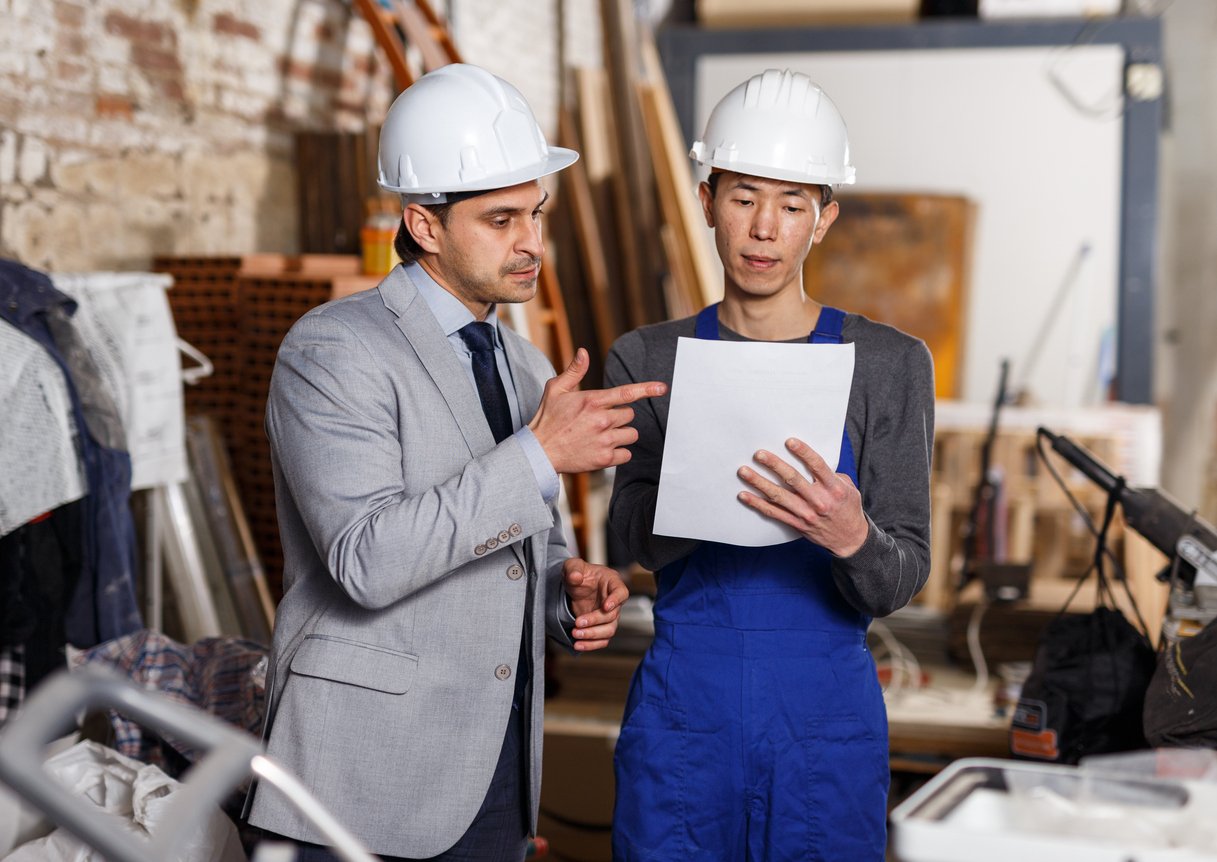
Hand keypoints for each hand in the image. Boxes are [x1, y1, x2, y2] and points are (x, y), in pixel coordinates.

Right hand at [529, 348, 665, 473]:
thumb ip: (574, 371)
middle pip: (629, 415)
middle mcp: (602, 420)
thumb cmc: (547, 419)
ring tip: (601, 435)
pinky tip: (602, 449)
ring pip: (632, 434)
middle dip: (619, 416)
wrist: (539, 452)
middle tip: (600, 421)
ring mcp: (604, 441)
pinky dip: (619, 452)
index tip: (663, 388)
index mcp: (592, 401)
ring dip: (621, 434)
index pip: (627, 393)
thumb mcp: (556, 389)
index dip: (647, 389)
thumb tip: (584, 352)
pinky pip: (627, 454)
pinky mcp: (604, 459)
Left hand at [562, 558, 628, 651]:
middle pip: (613, 615)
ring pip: (609, 630)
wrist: (574, 587)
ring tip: (575, 634)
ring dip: (593, 635)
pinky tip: (578, 644)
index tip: (606, 606)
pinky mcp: (600, 627)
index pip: (621, 592)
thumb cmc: (578, 573)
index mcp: (611, 582)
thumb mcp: (572, 566)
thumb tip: (575, 577)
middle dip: (595, 620)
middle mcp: (614, 601)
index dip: (616, 600)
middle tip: (578, 622)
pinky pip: (602, 640)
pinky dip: (591, 645)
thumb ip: (573, 569)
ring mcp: (609, 615)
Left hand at [737, 438, 868, 556]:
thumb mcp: (849, 488)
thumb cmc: (848, 509)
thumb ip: (832, 475)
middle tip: (759, 454)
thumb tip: (811, 461)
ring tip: (744, 471)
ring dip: (759, 482)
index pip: (817, 465)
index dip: (803, 452)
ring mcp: (806, 513)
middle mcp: (819, 500)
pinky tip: (744, 495)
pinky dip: (757, 504)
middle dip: (774, 464)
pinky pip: (773, 513)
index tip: (789, 441)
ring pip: (778, 495)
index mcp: (834, 488)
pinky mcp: (797, 524)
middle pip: (793, 478)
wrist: (850, 539)